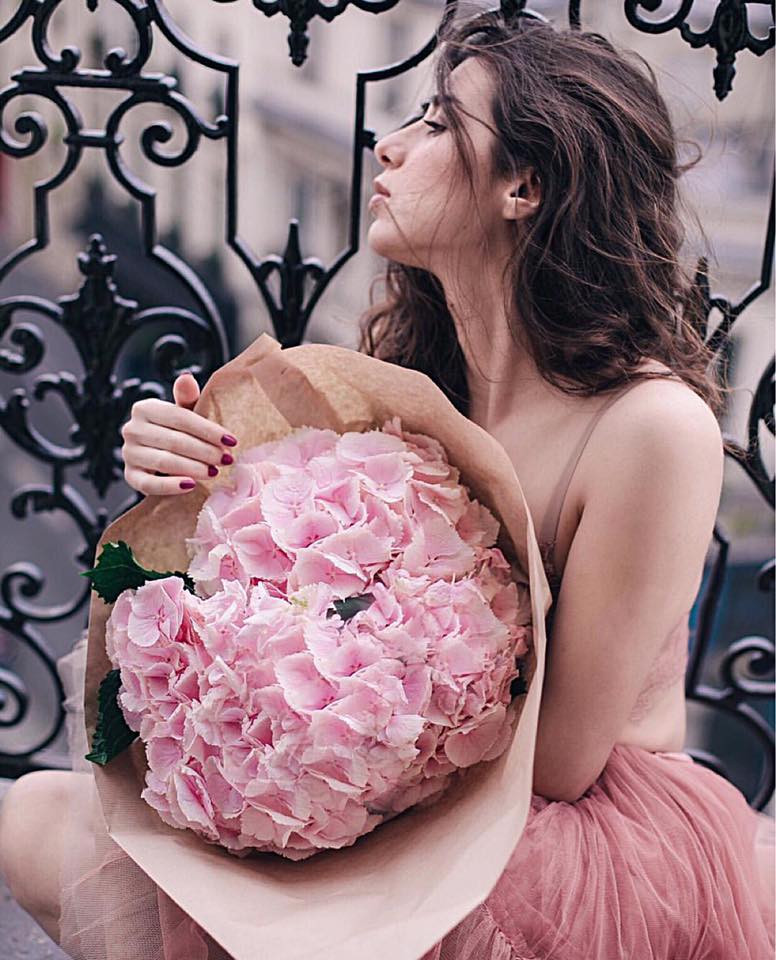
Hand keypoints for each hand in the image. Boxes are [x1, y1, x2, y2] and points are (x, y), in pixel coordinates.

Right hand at [121, 373, 238, 494]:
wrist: (159, 455)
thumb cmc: (177, 431)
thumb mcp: (183, 413)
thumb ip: (186, 398)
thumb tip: (186, 377)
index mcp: (145, 408)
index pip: (180, 418)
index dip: (207, 430)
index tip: (231, 441)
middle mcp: (132, 429)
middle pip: (174, 441)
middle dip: (204, 451)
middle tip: (226, 459)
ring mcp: (129, 454)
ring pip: (163, 462)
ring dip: (192, 468)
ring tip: (214, 472)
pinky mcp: (130, 476)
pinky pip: (149, 484)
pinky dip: (171, 486)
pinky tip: (191, 486)